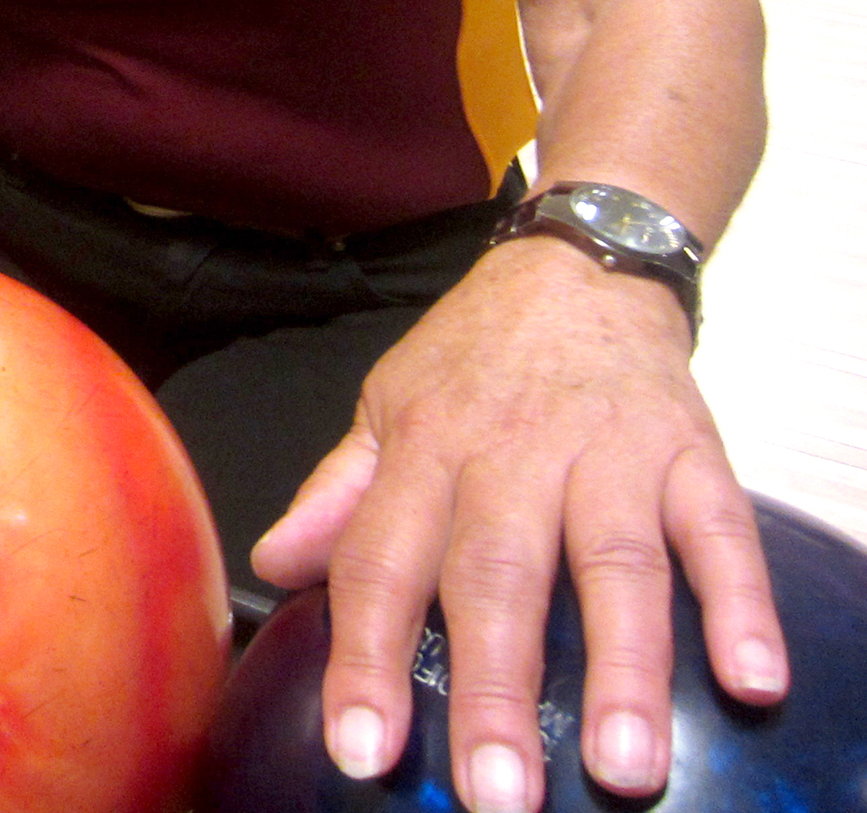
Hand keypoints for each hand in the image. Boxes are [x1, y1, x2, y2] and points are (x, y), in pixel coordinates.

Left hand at [252, 237, 787, 812]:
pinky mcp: (690, 452)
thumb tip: (273, 564)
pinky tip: (749, 678)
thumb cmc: (476, 355)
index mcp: (425, 448)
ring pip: (613, 564)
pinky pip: (718, 529)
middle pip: (497, 577)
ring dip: (623, 669)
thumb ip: (339, 493)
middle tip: (499, 794)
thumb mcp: (388, 405)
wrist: (579, 263)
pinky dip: (739, 602)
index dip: (368, 657)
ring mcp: (608, 453)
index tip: (363, 750)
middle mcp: (512, 453)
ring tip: (624, 766)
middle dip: (495, 690)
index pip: (382, 561)